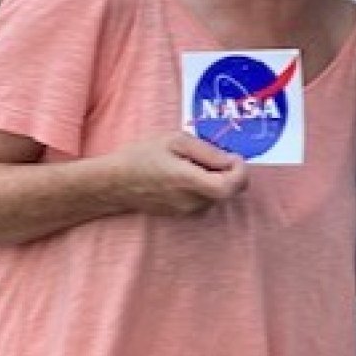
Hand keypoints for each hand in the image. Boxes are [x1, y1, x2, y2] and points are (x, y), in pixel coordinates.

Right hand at [109, 130, 248, 217]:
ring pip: (218, 195)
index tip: (233, 157)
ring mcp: (188, 211)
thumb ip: (207, 151)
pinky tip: (184, 174)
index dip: (240, 172)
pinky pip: (205, 199)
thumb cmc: (143, 156)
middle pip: (228, 191)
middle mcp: (192, 202)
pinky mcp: (184, 214)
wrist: (116, 183)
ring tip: (191, 163)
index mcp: (189, 181)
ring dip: (214, 178)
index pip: (230, 187)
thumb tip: (232, 161)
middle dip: (228, 172)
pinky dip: (204, 186)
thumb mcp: (175, 141)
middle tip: (211, 155)